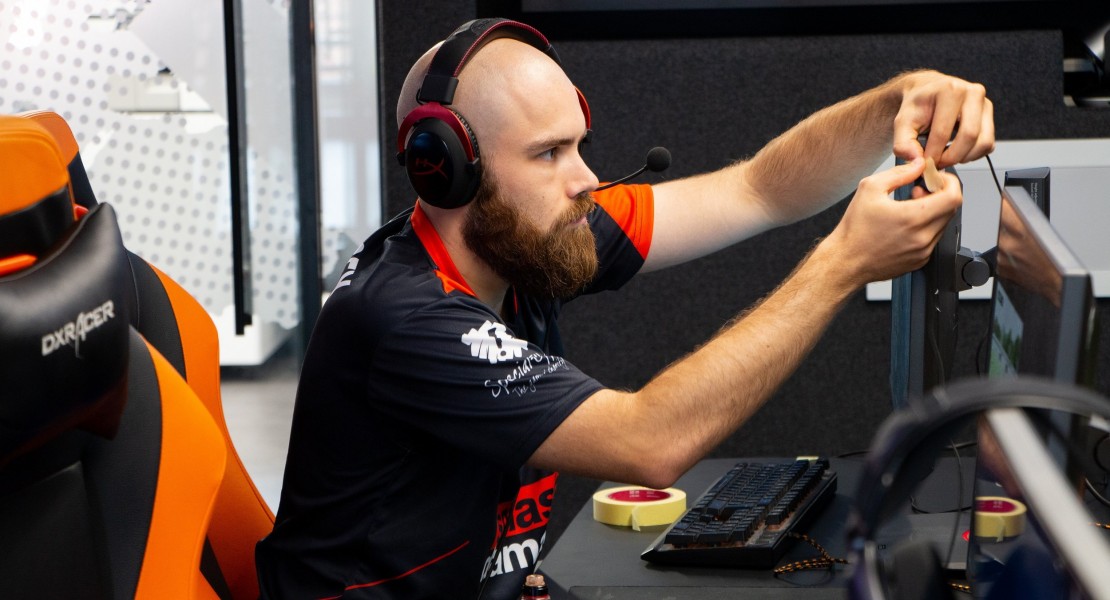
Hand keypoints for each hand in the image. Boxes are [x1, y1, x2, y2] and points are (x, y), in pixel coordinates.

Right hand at [823, 157, 962, 287]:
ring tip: (910, 207)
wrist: (845, 262)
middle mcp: (922, 237)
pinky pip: (933, 238)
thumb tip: (918, 165)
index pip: (953, 196)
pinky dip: (926, 227)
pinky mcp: (919, 261)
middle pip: (951, 209)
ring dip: (933, 211)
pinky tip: (906, 224)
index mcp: (913, 218)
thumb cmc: (854, 229)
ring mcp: (923, 251)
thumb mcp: (870, 189)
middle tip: (919, 190)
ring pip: (943, 223)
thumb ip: (899, 173)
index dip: (948, 182)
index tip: (936, 178)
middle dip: (939, 194)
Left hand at [891, 70, 995, 168]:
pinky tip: (956, 150)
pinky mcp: (990, 117)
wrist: (928, 93)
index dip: (933, 154)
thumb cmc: (917, 107)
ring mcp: (985, 104)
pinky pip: (988, 145)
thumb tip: (918, 162)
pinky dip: (972, 154)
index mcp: (950, 90)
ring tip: (945, 156)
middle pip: (969, 136)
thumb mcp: (902, 123)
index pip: (943, 132)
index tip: (924, 163)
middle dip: (951, 157)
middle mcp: (973, 93)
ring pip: (983, 142)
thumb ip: (903, 144)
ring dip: (963, 157)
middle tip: (936, 164)